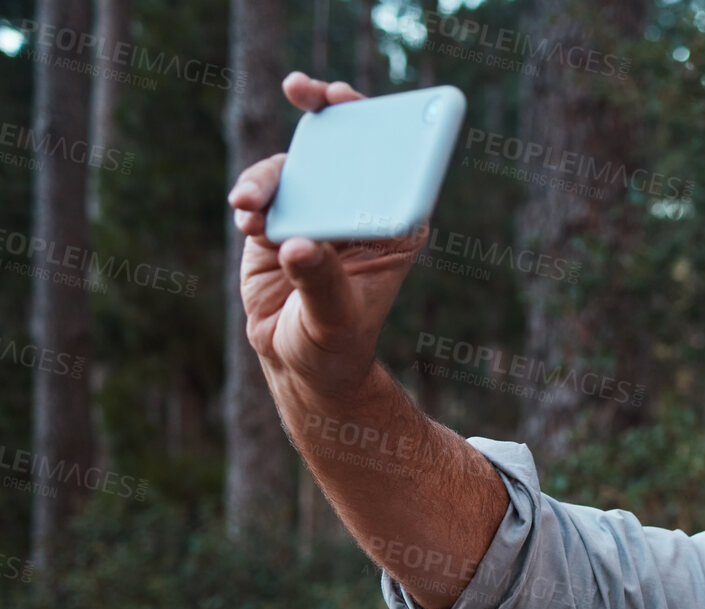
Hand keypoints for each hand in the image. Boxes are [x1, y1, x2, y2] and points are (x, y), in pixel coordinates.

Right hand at [227, 72, 424, 402]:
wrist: (299, 362)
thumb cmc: (334, 344)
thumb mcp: (334, 318)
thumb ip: (318, 280)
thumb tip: (296, 246)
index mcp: (394, 227)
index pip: (396, 165)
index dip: (380, 123)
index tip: (355, 99)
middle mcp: (359, 211)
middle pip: (347, 147)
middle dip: (324, 111)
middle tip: (303, 88)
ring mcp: (319, 211)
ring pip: (296, 168)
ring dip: (268, 178)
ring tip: (249, 208)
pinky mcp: (281, 218)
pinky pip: (265, 191)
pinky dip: (251, 199)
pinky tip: (246, 218)